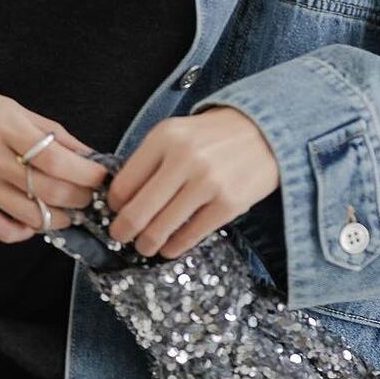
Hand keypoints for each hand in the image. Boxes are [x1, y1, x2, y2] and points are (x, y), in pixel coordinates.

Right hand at [0, 77, 110, 242]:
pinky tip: (34, 220)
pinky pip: (3, 231)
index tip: (100, 177)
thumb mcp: (9, 105)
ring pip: (31, 216)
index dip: (85, 173)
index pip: (56, 158)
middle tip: (90, 198)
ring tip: (70, 211)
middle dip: (81, 199)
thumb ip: (49, 130)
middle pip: (49, 190)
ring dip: (61, 219)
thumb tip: (86, 154)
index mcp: (4, 125)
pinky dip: (27, 231)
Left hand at [104, 106, 279, 259]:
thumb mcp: (177, 133)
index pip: (124, 183)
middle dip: (123, 231)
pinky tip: (170, 247)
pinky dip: (175, 246)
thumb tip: (121, 199)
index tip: (115, 212)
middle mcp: (184, 159)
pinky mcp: (229, 204)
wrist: (265, 132)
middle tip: (121, 237)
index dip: (114, 205)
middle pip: (138, 211)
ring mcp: (208, 183)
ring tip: (146, 245)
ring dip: (147, 243)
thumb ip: (150, 159)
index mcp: (165, 137)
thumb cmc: (213, 136)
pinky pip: (191, 235)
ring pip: (161, 229)